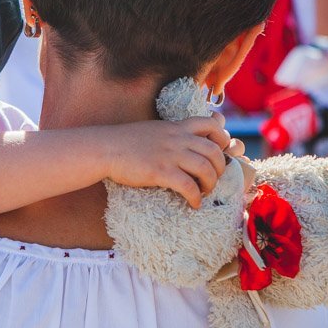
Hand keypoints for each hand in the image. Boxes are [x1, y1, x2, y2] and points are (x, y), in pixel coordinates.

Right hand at [106, 114, 230, 207]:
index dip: (222, 138)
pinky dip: (195, 197)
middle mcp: (178, 138)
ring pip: (206, 168)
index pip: (212, 123)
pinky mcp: (161, 171)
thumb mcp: (154, 130)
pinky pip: (188, 186)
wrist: (105, 148)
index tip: (220, 152)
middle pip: (214, 150)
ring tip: (204, 193)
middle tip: (213, 179)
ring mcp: (170, 155)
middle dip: (220, 168)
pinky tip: (193, 204)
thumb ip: (171, 134)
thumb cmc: (126, 142)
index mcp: (177, 127)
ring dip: (210, 184)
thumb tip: (182, 143)